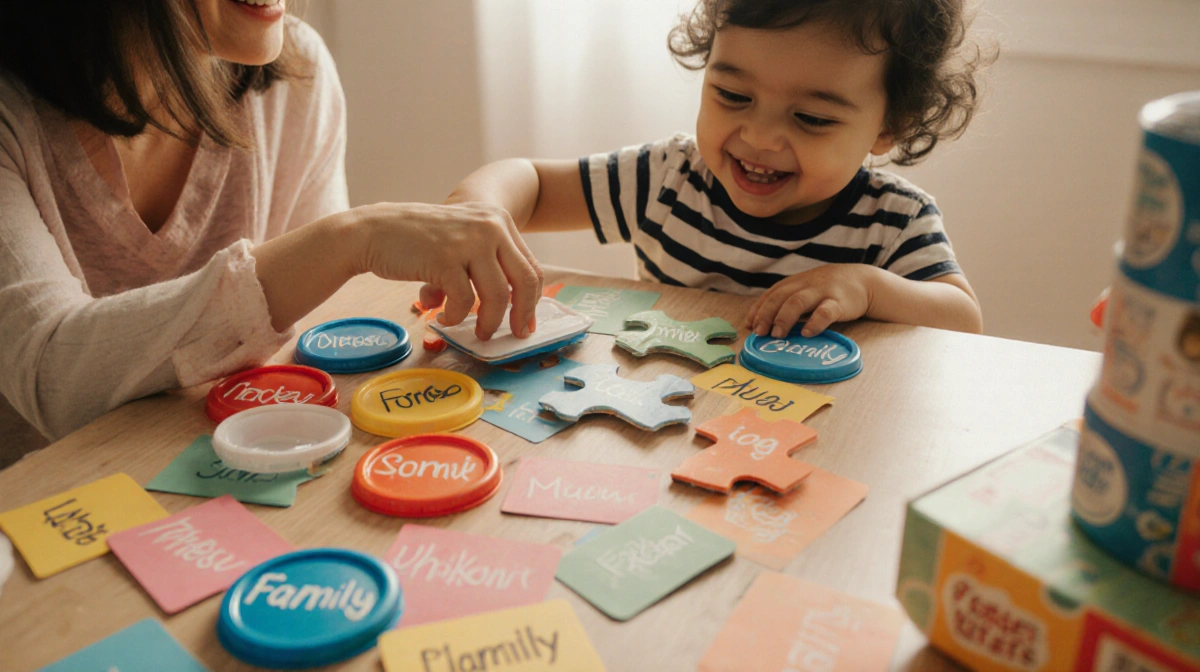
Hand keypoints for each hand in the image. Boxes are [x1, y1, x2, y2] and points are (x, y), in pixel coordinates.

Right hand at [352, 201, 543, 339]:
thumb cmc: (418, 241)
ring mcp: (469, 241)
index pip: (530, 267)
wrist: (374, 230)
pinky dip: (456, 317)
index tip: (525, 322)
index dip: (532, 300)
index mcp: (498, 220)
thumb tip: (513, 310)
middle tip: (514, 335)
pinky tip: (445, 318)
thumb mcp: (462, 239)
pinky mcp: (446, 259)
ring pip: (497, 296)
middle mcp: (490, 227)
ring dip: (489, 322)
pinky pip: (464, 301)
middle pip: (524, 281)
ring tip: (478, 332)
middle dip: (521, 314)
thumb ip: (487, 264)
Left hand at [744, 264, 877, 337]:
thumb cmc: (829, 290)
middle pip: (780, 297)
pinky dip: (814, 323)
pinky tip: (807, 334)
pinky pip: (826, 312)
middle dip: (766, 314)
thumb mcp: (806, 290)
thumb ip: (787, 303)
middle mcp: (806, 284)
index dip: (758, 309)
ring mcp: (823, 292)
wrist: (864, 281)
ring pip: (798, 301)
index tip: (749, 325)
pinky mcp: (840, 302)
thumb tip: (760, 323)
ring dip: (784, 318)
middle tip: (759, 333)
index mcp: (796, 282)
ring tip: (777, 335)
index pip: (772, 293)